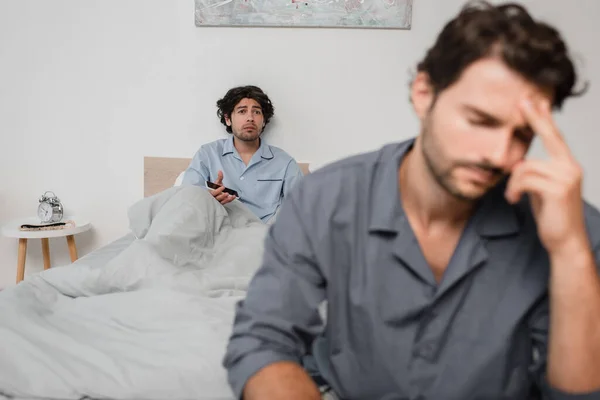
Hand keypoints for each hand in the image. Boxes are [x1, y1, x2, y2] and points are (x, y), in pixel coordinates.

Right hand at [210, 170, 235, 204]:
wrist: (218, 192)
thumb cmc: (216, 187)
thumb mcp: (217, 182)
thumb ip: (219, 177)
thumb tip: (220, 171)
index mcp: (211, 192)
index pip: (213, 193)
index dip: (218, 190)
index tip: (223, 186)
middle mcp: (214, 197)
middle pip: (217, 198)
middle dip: (222, 196)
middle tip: (227, 193)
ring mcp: (218, 200)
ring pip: (222, 201)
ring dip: (226, 199)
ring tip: (231, 196)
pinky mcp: (222, 202)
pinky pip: (226, 202)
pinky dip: (230, 199)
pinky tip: (233, 196)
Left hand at [504, 97, 587, 255]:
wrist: (565, 242)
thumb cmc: (552, 217)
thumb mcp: (541, 191)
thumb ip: (533, 174)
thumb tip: (517, 164)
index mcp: (567, 166)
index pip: (555, 137)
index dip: (544, 119)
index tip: (535, 102)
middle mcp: (571, 167)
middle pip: (549, 137)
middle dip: (535, 118)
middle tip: (522, 101)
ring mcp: (566, 177)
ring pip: (526, 166)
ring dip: (513, 182)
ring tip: (513, 196)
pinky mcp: (558, 188)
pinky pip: (525, 179)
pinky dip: (514, 189)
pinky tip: (514, 199)